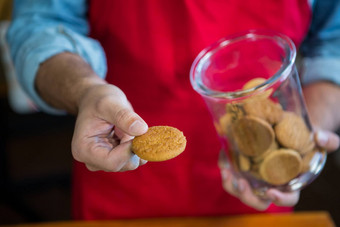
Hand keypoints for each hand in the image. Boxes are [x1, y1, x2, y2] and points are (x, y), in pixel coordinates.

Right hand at [71, 84, 147, 171]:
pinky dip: (139, 146)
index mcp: (84, 150)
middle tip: (133, 124)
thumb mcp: (109, 103)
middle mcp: (92, 161)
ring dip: (136, 144)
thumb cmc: (97, 100)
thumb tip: (141, 129)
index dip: (129, 150)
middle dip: (134, 146)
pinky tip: (131, 132)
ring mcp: (104, 162)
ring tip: (126, 126)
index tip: (138, 132)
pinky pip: (135, 158)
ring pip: (131, 162)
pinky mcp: (116, 159)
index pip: (112, 162)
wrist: (95, 101)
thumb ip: (124, 116)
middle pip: (123, 165)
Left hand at [220, 130, 338, 209]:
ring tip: (226, 170)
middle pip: (257, 200)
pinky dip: (225, 165)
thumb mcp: (320, 138)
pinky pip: (231, 171)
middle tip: (240, 183)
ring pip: (240, 189)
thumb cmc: (304, 138)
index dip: (280, 199)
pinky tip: (224, 154)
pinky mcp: (242, 166)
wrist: (288, 127)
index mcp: (290, 183)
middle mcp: (270, 184)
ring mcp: (255, 177)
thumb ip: (327, 140)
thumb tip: (318, 137)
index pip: (287, 199)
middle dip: (247, 196)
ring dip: (230, 184)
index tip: (271, 191)